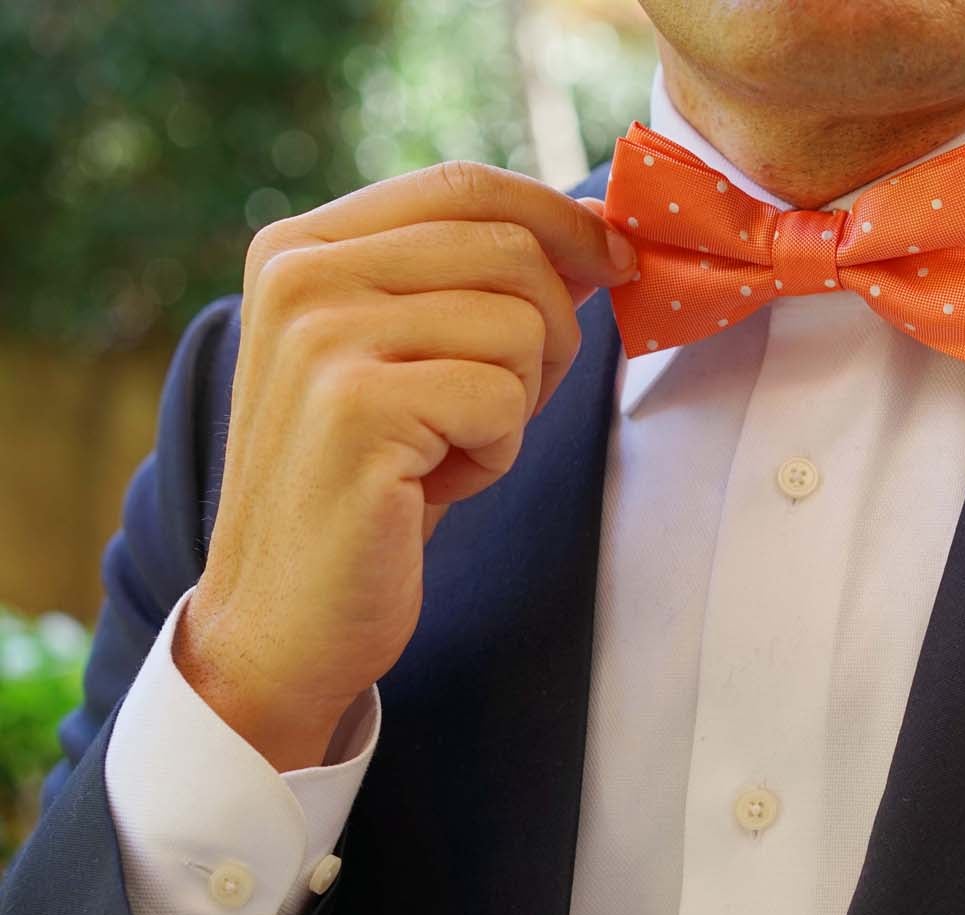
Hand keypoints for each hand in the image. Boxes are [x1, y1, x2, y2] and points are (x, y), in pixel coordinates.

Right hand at [173, 161, 634, 770]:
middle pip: (509, 250)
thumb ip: (474, 283)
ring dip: (515, 405)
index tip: (617, 263)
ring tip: (445, 450)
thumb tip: (599, 231)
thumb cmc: (369, 486)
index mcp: (301, 246)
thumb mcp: (412, 358)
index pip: (465, 186)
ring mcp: (321, 338)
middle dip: (548, 334)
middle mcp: (299, 274)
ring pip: (519, 325)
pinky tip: (431, 485)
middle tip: (499, 407)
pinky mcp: (356, 408)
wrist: (286, 616)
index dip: (562, 218)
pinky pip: (502, 398)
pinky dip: (494, 454)